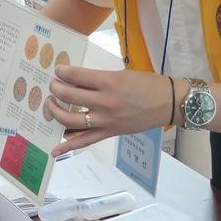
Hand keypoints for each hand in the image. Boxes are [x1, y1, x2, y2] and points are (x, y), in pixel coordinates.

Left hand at [47, 65, 174, 156]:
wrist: (169, 102)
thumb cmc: (148, 84)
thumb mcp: (121, 74)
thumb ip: (99, 79)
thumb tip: (77, 80)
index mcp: (108, 82)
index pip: (75, 75)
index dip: (62, 72)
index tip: (58, 71)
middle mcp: (104, 102)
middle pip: (68, 95)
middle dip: (55, 88)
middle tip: (53, 84)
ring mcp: (105, 120)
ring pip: (70, 119)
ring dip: (55, 111)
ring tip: (51, 103)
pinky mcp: (109, 133)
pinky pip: (84, 141)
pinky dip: (68, 147)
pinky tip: (54, 149)